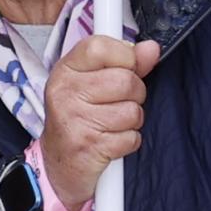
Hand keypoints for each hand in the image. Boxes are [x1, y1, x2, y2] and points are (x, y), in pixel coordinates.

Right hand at [37, 38, 158, 209]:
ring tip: (112, 123)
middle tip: (118, 102)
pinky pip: (131, 137)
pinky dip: (128, 141)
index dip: (124, 57)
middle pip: (125, 80)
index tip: (123, 68)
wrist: (59, 163)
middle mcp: (66, 93)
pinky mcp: (90, 146)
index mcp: (66, 71)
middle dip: (134, 94)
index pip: (101, 47)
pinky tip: (111, 140)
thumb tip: (151, 49)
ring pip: (133, 111)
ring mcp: (75, 120)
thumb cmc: (78, 118)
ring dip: (131, 121)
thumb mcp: (92, 82)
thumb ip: (125, 63)